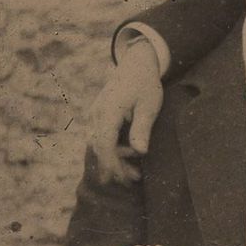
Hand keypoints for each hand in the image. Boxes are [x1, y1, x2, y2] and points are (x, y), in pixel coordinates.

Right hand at [89, 38, 164, 184]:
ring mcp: (95, 114)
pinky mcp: (99, 115)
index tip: (122, 178)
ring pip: (98, 143)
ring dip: (113, 160)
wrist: (136, 64)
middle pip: (99, 147)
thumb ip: (142, 127)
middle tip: (133, 181)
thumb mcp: (149, 105)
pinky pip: (100, 137)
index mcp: (108, 110)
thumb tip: (140, 151)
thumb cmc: (145, 83)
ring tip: (134, 175)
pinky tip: (128, 158)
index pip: (104, 143)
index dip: (111, 163)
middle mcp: (96, 113)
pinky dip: (111, 150)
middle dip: (114, 166)